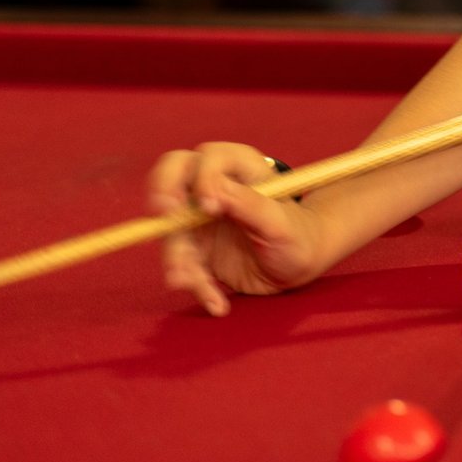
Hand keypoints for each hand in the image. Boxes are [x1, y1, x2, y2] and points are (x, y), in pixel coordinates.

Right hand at [147, 142, 328, 315]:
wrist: (298, 267)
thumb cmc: (298, 236)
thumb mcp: (280, 223)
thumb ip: (250, 204)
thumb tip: (214, 191)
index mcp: (241, 169)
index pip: (209, 157)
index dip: (203, 178)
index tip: (210, 207)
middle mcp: (214, 188)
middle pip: (172, 174)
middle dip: (163, 192)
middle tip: (165, 217)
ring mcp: (199, 217)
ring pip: (170, 228)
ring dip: (177, 258)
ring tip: (194, 284)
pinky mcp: (194, 248)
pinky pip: (180, 263)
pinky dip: (194, 284)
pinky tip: (217, 303)